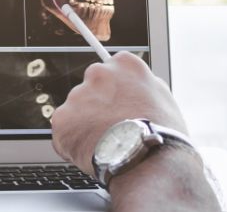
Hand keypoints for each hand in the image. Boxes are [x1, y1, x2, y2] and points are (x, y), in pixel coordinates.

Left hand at [51, 51, 187, 174]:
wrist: (147, 161)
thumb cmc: (162, 133)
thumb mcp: (164, 98)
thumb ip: (143, 85)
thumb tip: (133, 85)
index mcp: (124, 64)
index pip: (113, 70)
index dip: (116, 91)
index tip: (119, 105)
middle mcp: (97, 73)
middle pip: (92, 88)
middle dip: (97, 105)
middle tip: (112, 127)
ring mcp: (77, 95)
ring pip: (77, 109)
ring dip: (85, 124)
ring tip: (106, 143)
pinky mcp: (62, 119)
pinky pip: (64, 130)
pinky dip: (73, 142)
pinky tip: (92, 151)